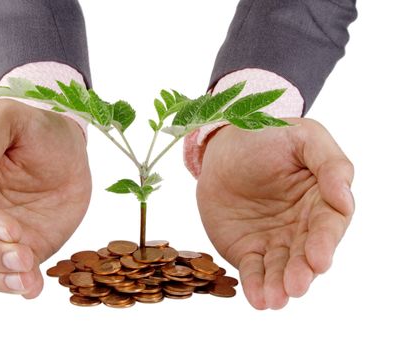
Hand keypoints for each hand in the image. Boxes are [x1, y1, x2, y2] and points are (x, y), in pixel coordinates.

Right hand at [0, 99, 91, 297]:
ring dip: (0, 276)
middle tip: (23, 256)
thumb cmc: (38, 128)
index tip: (9, 227)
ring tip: (26, 278)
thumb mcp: (12, 120)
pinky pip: (7, 273)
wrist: (72, 149)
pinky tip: (33, 287)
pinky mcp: (22, 246)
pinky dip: (17, 284)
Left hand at [196, 118, 353, 308]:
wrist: (221, 148)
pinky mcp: (248, 250)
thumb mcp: (302, 138)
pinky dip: (255, 285)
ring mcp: (275, 241)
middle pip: (306, 253)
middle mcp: (302, 227)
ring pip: (282, 268)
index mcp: (321, 201)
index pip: (328, 225)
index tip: (318, 258)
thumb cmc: (266, 138)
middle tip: (295, 286)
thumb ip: (330, 163)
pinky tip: (257, 298)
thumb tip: (345, 199)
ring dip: (279, 285)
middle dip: (302, 271)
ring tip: (274, 299)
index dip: (324, 242)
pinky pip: (253, 270)